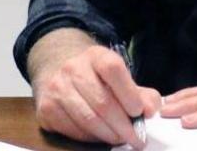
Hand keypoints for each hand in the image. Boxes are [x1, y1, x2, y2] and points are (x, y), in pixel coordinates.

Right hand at [30, 33, 160, 147]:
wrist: (58, 72)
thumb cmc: (96, 79)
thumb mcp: (120, 78)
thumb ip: (141, 94)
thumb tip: (150, 110)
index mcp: (96, 56)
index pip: (113, 69)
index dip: (128, 94)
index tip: (139, 112)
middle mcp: (72, 68)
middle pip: (102, 102)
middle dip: (124, 126)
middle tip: (137, 140)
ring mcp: (56, 88)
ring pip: (88, 120)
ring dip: (109, 135)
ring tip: (121, 139)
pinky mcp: (46, 108)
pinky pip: (73, 130)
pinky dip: (91, 138)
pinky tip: (100, 135)